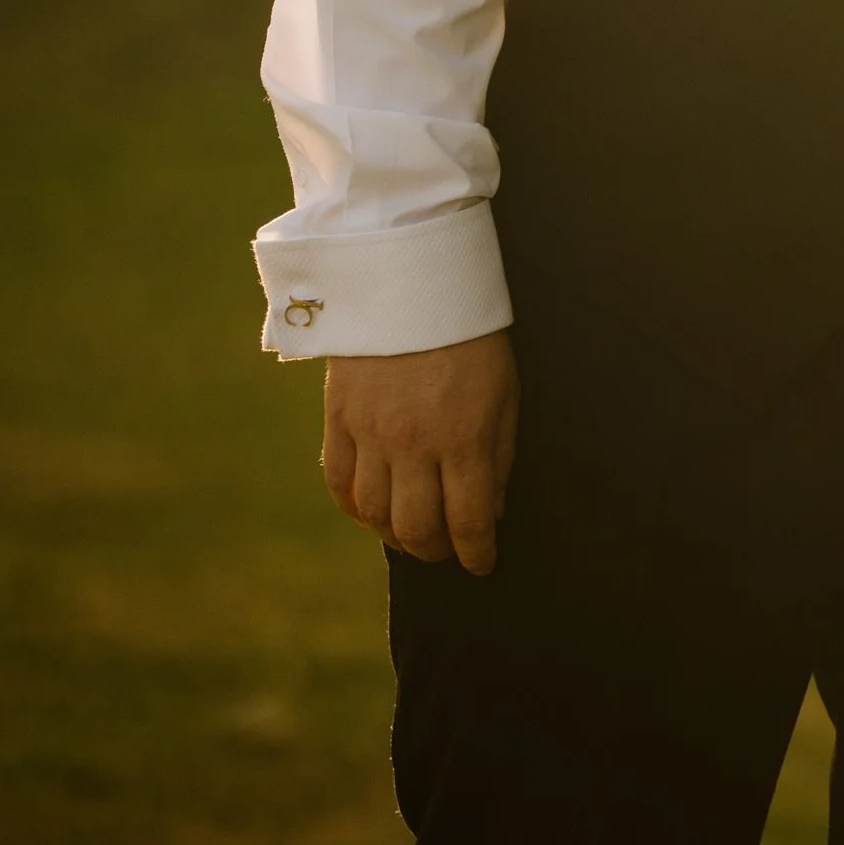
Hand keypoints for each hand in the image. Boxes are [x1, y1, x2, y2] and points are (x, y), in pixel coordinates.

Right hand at [322, 331, 518, 574]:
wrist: (411, 281)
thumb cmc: (470, 335)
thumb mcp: (505, 391)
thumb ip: (498, 455)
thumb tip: (491, 510)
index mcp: (464, 439)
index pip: (469, 522)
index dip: (477, 553)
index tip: (482, 563)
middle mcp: (414, 445)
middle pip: (417, 529)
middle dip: (436, 552)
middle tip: (446, 551)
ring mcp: (371, 434)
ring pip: (374, 515)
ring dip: (394, 536)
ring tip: (410, 535)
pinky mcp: (339, 419)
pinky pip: (338, 483)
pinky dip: (354, 508)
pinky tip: (370, 511)